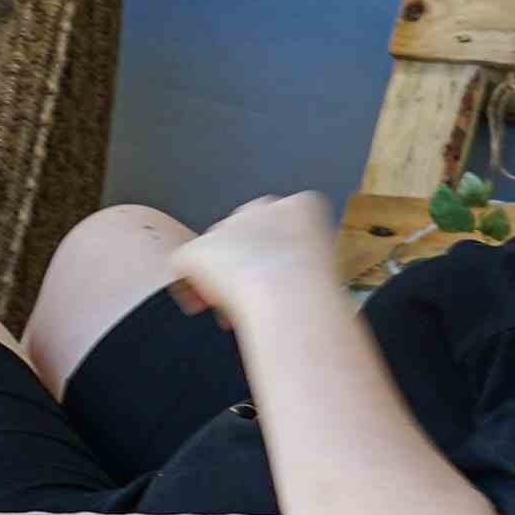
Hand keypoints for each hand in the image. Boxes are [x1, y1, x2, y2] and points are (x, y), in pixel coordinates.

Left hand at [163, 192, 348, 328]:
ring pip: (217, 249)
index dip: (279, 253)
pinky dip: (189, 286)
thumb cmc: (318, 292)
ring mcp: (225, 226)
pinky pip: (185, 265)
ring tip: (235, 306)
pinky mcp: (197, 248)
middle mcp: (261, 208)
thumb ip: (306, 261)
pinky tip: (201, 306)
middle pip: (246, 234)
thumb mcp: (329, 265)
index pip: (287, 222)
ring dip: (222, 274)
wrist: (291, 295)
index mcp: (302, 208)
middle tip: (255, 293)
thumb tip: (290, 278)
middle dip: (246, 261)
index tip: (282, 274)